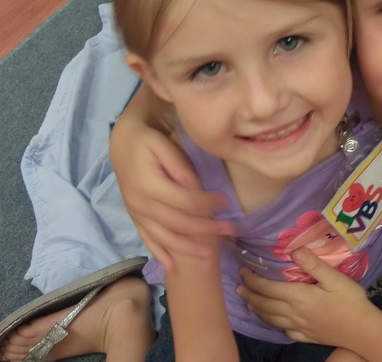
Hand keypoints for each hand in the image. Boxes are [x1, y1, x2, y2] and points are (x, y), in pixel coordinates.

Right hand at [110, 89, 233, 269]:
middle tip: (230, 231)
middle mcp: (140, 204)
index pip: (184, 200)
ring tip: (209, 257)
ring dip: (187, 249)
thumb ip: (178, 165)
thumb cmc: (147, 142)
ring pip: (163, 237)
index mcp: (149, 185)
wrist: (121, 144)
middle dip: (205, 230)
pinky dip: (161, 254)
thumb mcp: (162, 144)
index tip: (227, 200)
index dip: (206, 203)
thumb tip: (194, 185)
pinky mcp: (135, 219)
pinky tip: (174, 268)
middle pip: (177, 223)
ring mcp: (137, 214)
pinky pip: (148, 240)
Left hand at [236, 248, 373, 345]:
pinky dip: (273, 325)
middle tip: (238, 288)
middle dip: (249, 295)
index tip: (243, 271)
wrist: (361, 330)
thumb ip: (313, 264)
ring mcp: (299, 327)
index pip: (268, 288)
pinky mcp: (306, 336)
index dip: (253, 280)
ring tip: (248, 304)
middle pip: (265, 304)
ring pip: (271, 319)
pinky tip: (274, 322)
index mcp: (298, 296)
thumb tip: (294, 249)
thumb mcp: (335, 278)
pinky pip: (283, 331)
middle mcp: (294, 313)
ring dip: (257, 310)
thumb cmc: (350, 301)